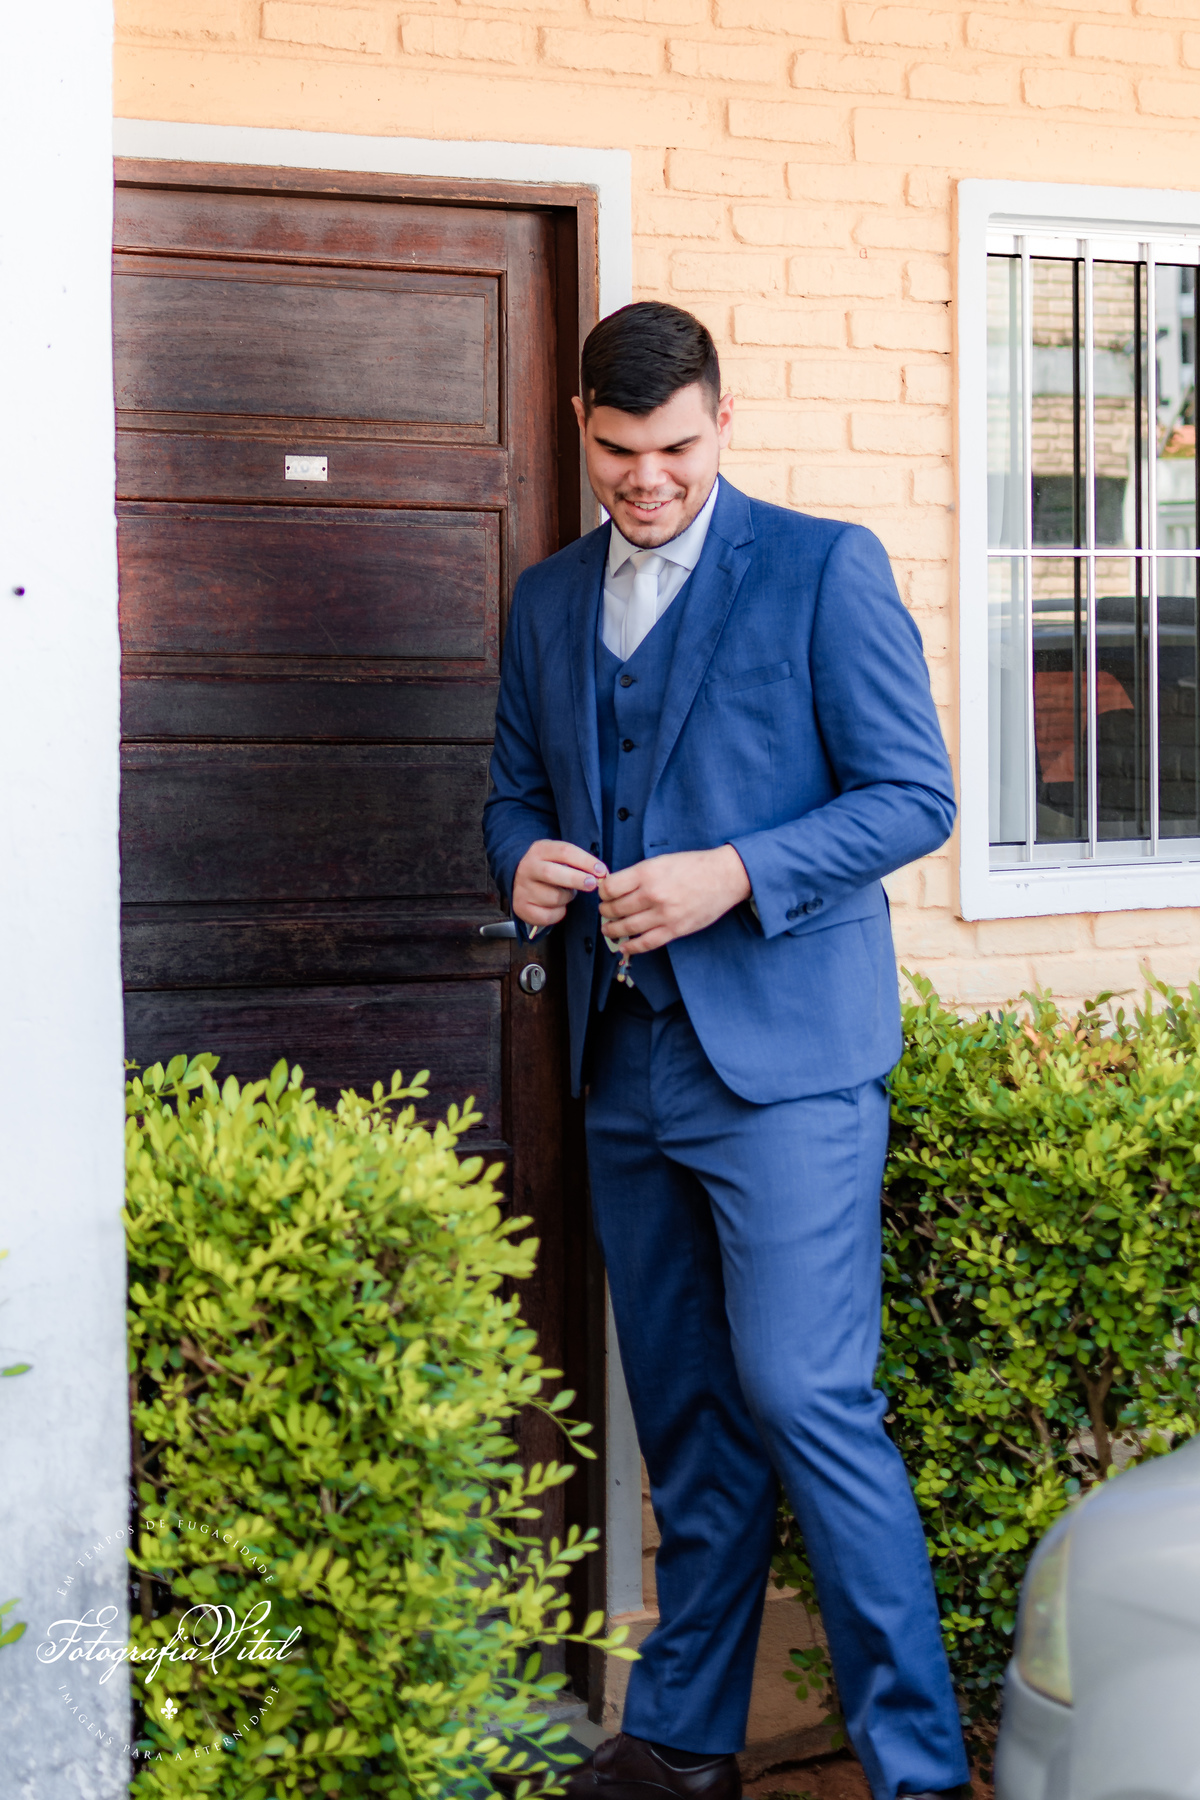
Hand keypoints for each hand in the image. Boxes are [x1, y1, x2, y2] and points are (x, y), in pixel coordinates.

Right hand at [513, 840, 608, 927]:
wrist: (520, 880)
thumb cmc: (550, 868)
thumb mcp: (559, 857)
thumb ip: (578, 863)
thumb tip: (602, 874)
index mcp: (539, 850)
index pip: (564, 852)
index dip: (585, 861)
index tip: (602, 871)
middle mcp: (527, 868)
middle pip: (552, 873)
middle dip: (577, 879)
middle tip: (593, 884)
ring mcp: (522, 888)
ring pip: (553, 897)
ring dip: (567, 898)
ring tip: (566, 894)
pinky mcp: (521, 907)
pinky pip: (547, 915)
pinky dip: (558, 914)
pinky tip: (558, 907)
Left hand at [598, 846, 751, 954]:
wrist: (724, 876)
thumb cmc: (694, 866)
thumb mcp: (662, 861)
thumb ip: (639, 875)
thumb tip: (616, 887)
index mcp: (647, 873)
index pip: (610, 888)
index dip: (603, 892)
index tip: (604, 894)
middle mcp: (653, 894)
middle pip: (616, 908)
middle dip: (606, 912)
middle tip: (605, 912)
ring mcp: (664, 914)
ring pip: (627, 927)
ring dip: (613, 930)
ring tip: (608, 929)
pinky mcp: (675, 929)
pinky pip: (646, 943)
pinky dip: (631, 947)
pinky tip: (624, 946)